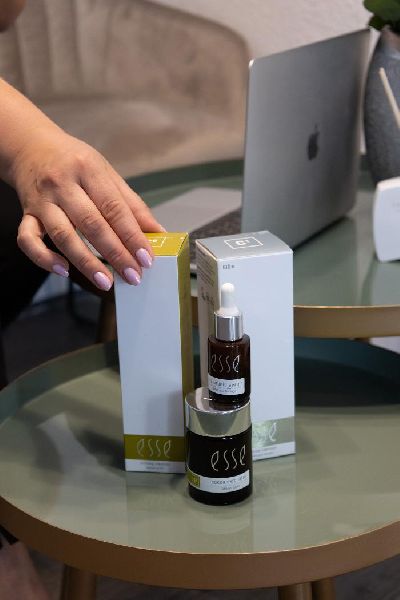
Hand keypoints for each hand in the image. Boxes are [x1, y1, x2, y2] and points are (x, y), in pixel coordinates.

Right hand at [12, 129, 164, 290]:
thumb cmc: (75, 162)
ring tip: (106, 282)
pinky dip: (44, 258)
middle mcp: (62, 184)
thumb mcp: (106, 173)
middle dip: (115, 253)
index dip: (132, 235)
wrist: (31, 146)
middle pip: (91, 224)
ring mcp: (42, 200)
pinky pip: (28, 240)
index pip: (114, 207)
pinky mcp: (26, 214)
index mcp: (88, 169)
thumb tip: (158, 232)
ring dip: (86, 263)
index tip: (147, 259)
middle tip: (133, 276)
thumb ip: (131, 203)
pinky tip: (64, 271)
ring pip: (63, 236)